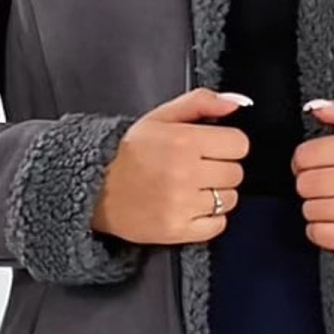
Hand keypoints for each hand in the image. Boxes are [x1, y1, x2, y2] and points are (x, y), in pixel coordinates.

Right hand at [92, 86, 252, 245]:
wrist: (95, 188)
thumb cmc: (129, 152)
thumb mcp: (161, 117)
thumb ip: (201, 102)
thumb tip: (237, 103)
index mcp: (183, 141)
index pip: (239, 144)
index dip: (227, 144)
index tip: (212, 148)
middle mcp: (185, 173)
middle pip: (235, 173)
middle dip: (220, 168)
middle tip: (196, 168)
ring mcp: (182, 205)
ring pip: (229, 199)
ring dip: (215, 194)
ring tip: (190, 188)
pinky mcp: (178, 230)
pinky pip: (218, 225)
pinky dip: (210, 218)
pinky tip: (190, 207)